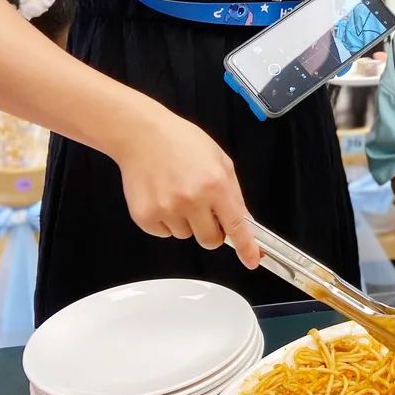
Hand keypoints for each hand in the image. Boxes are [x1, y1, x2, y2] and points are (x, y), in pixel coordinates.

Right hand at [113, 106, 259, 268]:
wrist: (142, 134)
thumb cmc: (181, 141)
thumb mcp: (219, 160)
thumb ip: (233, 192)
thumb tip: (244, 220)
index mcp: (215, 185)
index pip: (236, 225)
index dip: (246, 247)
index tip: (251, 260)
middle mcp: (192, 200)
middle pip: (210, 241)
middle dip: (212, 231)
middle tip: (204, 210)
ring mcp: (167, 209)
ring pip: (185, 235)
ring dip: (186, 222)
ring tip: (177, 193)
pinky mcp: (145, 216)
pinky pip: (163, 233)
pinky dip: (165, 221)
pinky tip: (162, 196)